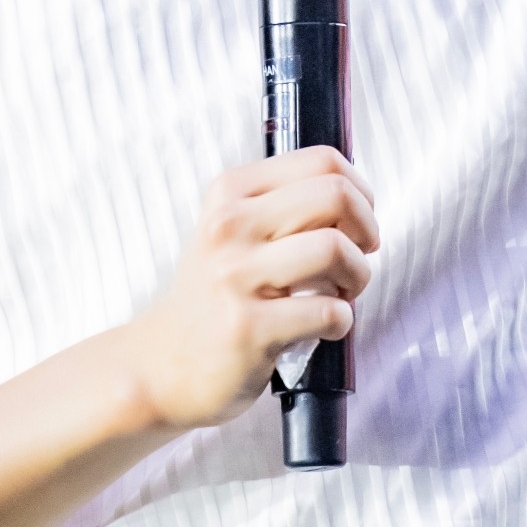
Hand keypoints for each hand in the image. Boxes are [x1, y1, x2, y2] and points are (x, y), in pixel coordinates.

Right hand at [131, 148, 378, 432]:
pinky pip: (329, 311)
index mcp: (230, 192)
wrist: (160, 365)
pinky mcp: (250, 329)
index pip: (322, 161)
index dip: (359, 190)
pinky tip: (324, 326)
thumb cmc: (212, 297)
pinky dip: (342, 320)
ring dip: (358, 276)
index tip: (358, 220)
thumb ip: (283, 206)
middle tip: (360, 254)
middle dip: (366, 228)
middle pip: (336, 197)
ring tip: (342, 293)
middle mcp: (229, 226)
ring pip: (336, 249)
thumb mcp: (231, 231)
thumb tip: (357, 197)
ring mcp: (236, 277)